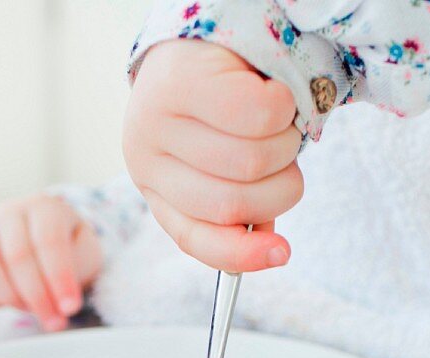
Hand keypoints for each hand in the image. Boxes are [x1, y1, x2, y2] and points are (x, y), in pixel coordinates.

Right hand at [0, 194, 102, 330]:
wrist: (45, 245)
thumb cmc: (70, 250)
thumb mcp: (86, 253)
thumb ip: (79, 269)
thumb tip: (62, 300)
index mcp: (43, 207)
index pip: (48, 240)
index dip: (59, 277)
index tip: (70, 308)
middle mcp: (10, 213)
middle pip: (17, 256)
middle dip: (38, 297)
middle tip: (55, 322)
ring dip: (13, 298)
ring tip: (35, 310)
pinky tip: (16, 303)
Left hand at [123, 40, 302, 272]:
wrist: (205, 31)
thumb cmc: (217, 106)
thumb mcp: (221, 161)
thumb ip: (241, 205)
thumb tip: (270, 247)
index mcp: (154, 187)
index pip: (194, 236)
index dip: (240, 255)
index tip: (283, 254)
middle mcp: (143, 155)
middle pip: (233, 201)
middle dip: (279, 183)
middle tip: (282, 151)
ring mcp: (157, 115)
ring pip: (251, 160)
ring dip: (285, 143)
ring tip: (276, 119)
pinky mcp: (183, 77)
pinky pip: (259, 114)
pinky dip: (283, 107)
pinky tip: (270, 90)